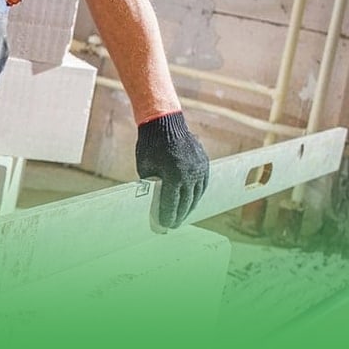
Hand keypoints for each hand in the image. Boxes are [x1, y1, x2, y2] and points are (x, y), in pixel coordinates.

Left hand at [135, 112, 209, 228]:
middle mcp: (189, 174)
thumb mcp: (145, 168)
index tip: (165, 226)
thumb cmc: (150, 146)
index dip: (168, 216)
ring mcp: (199, 168)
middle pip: (186, 202)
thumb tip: (154, 203)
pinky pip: (202, 184)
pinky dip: (197, 194)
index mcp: (172, 175)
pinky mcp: (204, 163)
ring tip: (182, 216)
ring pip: (196, 195)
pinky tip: (191, 201)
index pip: (171, 203)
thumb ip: (151, 186)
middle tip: (173, 225)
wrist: (165, 124)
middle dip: (179, 216)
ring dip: (189, 207)